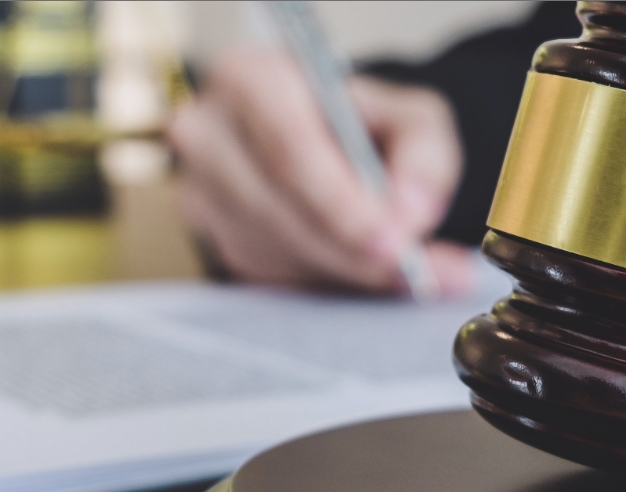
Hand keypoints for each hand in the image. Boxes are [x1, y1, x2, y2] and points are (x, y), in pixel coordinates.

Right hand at [167, 48, 473, 295]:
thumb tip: (411, 212)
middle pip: (274, 207)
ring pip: (270, 249)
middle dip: (345, 249)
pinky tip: (357, 270)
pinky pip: (266, 274)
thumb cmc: (358, 124)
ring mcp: (200, 191)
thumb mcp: (410, 116)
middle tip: (405, 269)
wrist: (323, 144)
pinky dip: (321, 280)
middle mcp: (208, 133)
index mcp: (249, 79)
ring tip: (399, 271)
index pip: (288, 146)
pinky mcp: (211, 238)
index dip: (339, 202)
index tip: (390, 240)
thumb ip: (425, 155)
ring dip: (337, 269)